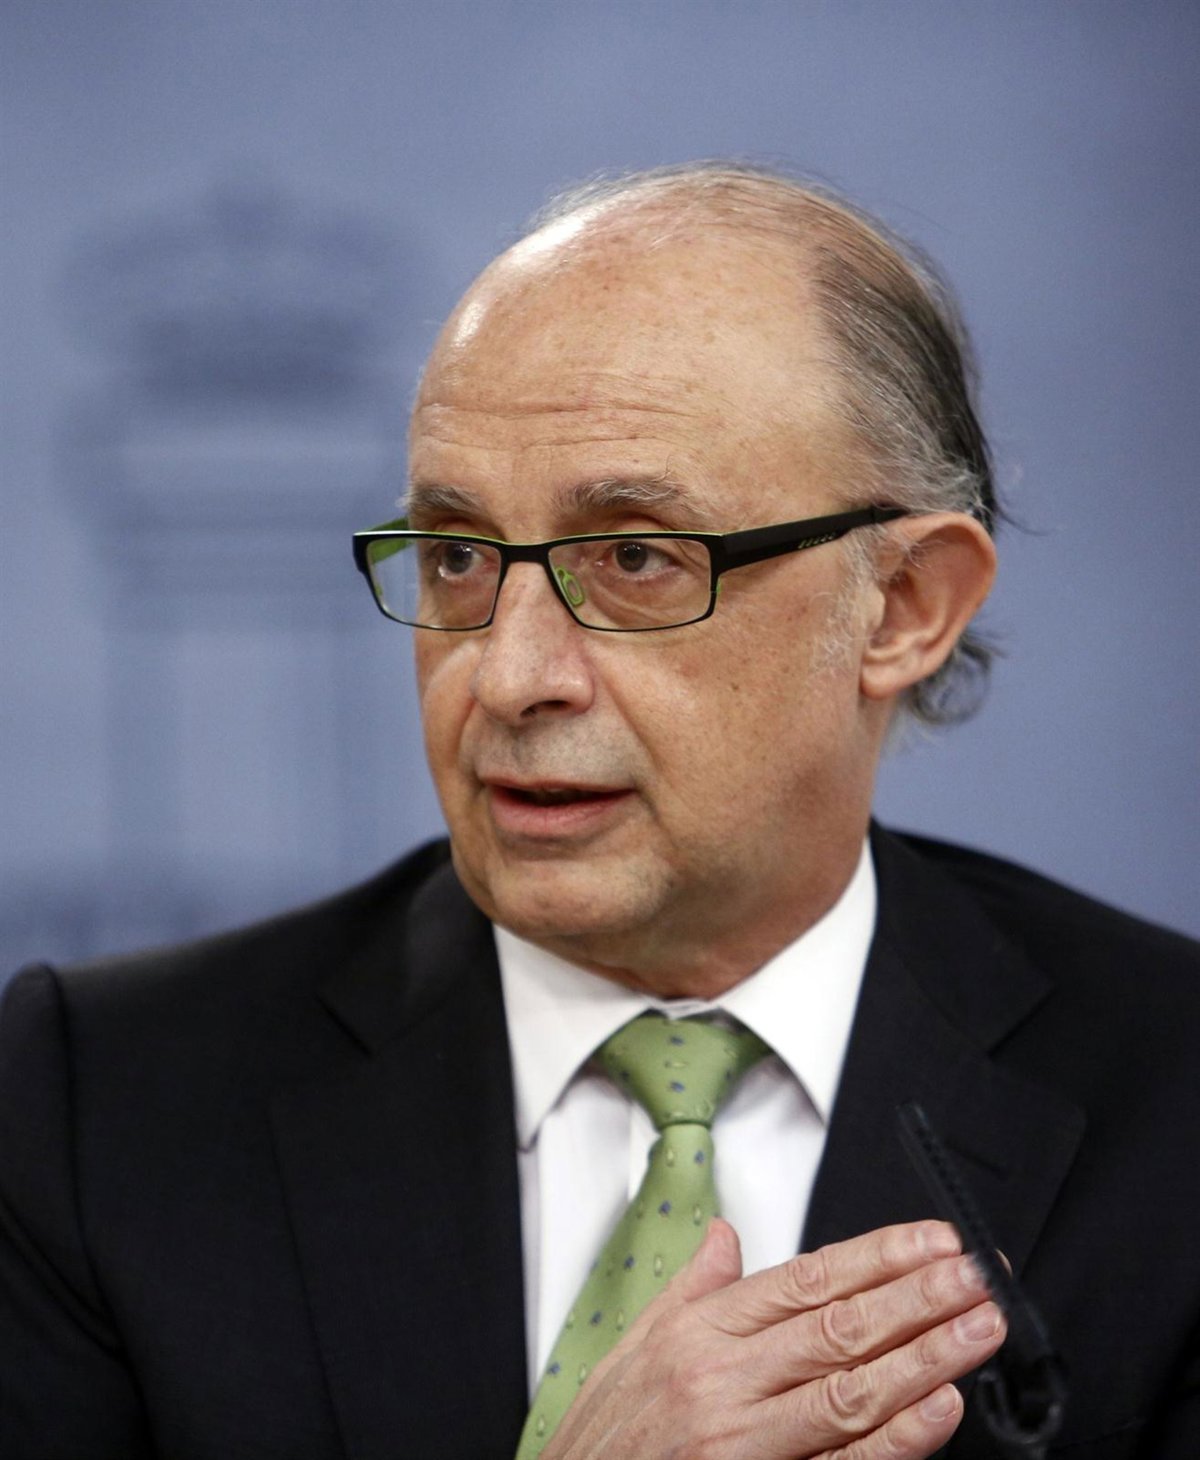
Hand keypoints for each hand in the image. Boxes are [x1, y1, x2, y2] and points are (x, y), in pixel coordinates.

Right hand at [543, 1218, 1004, 1459]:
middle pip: (839, 1326)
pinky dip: (895, 1440)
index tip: (934, 1240)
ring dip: (925, 1356)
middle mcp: (721, 1379)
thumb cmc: (605, 1437)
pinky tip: (940, 1410)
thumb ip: (693, 1288)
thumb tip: (724, 1235)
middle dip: (918, 1297)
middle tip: (978, 1274)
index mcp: (699, 1331)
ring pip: (850, 1389)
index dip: (878, 1256)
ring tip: (979, 1328)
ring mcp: (741, 1440)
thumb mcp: (636, 1345)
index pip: (807, 1278)